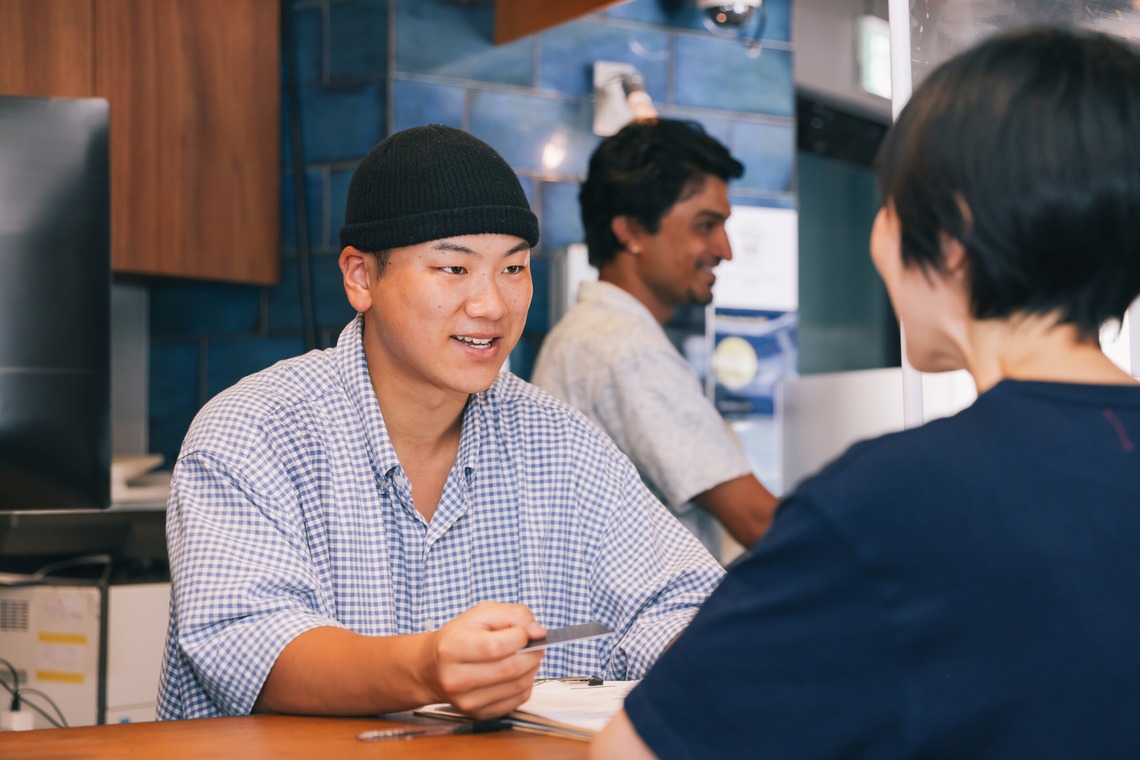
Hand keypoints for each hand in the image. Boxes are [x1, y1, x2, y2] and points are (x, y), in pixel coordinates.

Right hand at [424, 601, 545, 718]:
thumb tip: (538, 632)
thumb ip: (513, 615)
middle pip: (510, 669)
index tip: (523, 631)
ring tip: (525, 656)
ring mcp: (467, 700)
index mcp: (452, 648)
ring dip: (532, 668)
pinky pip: (518, 700)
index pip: (496, 646)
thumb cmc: (459, 637)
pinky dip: (525, 684)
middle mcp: (456, 678)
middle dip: (532, 653)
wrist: (432, 667)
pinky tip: (516, 672)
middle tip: (533, 644)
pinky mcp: (479, 713)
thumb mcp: (481, 613)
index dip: (520, 636)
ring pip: (518, 686)